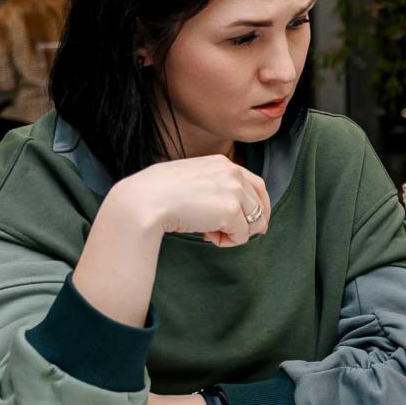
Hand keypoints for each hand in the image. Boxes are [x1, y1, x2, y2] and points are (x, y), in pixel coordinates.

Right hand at [109, 156, 271, 247]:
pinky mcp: (231, 211)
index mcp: (222, 163)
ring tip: (212, 234)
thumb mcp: (192, 179)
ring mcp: (234, 191)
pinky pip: (242, 235)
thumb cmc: (160, 193)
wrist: (144, 201)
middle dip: (251, 223)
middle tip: (232, 234)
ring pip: (254, 222)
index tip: (251, 221)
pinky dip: (228, 241)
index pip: (256, 184)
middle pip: (260, 204)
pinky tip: (208, 237)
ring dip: (236, 233)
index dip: (257, 205)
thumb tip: (233, 209)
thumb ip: (215, 187)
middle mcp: (233, 173)